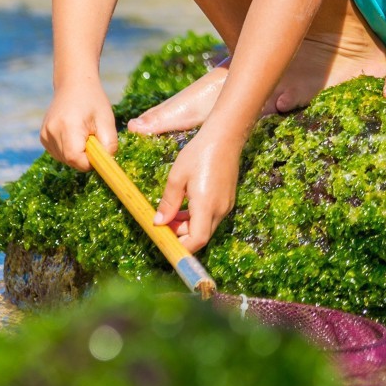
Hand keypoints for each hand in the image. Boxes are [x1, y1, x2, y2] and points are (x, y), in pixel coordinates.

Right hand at [40, 77, 114, 170]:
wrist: (74, 84)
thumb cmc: (93, 100)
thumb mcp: (107, 120)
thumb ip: (109, 144)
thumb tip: (107, 163)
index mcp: (67, 127)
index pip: (76, 159)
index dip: (90, 161)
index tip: (100, 151)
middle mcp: (51, 132)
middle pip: (70, 161)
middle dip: (85, 157)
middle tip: (93, 138)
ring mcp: (44, 135)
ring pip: (64, 159)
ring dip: (78, 153)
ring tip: (84, 133)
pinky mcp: (43, 137)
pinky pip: (59, 153)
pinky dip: (69, 149)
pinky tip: (75, 134)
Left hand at [154, 130, 242, 252]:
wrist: (225, 137)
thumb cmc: (199, 154)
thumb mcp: (177, 177)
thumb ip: (168, 202)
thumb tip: (159, 222)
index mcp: (206, 206)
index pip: (197, 241)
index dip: (181, 248)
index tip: (165, 242)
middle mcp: (220, 209)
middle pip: (200, 236)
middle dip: (180, 235)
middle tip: (162, 223)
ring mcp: (226, 205)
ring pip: (205, 227)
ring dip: (187, 226)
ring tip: (171, 212)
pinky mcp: (227, 199)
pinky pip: (210, 217)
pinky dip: (196, 217)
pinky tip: (185, 204)